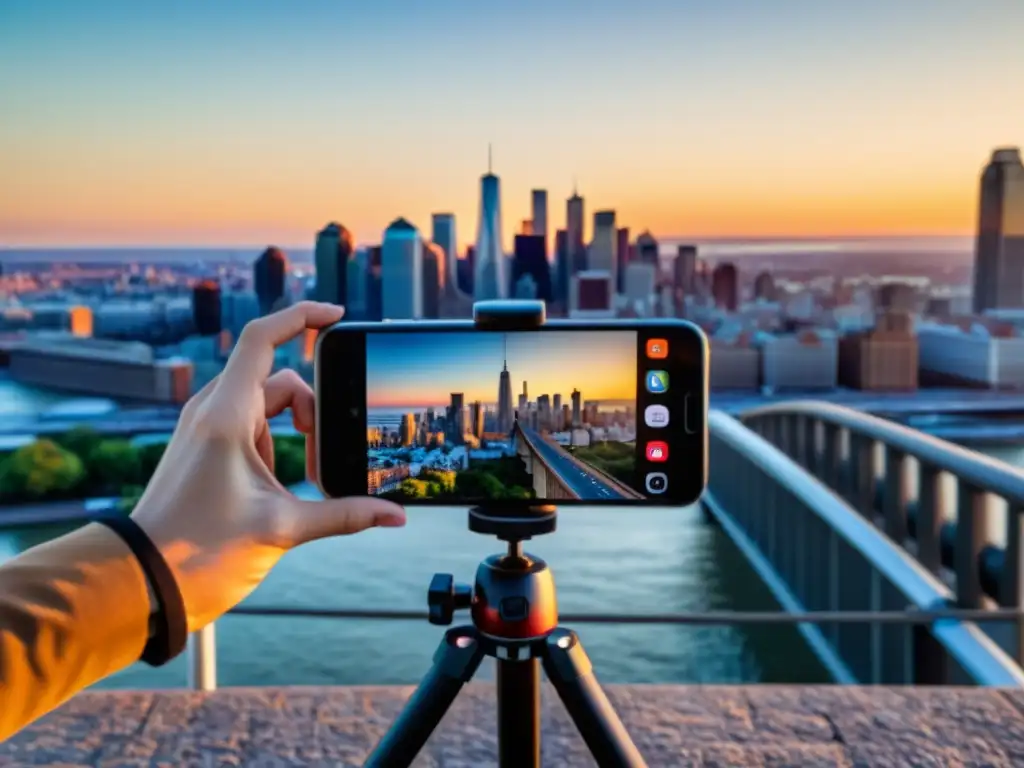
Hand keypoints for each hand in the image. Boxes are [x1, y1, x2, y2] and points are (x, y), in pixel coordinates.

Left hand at [130, 301, 405, 631]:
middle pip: (279, 381)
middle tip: (328, 454)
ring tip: (308, 479)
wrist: (145, 580)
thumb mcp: (282, 529)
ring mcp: (206, 427)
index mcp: (226, 415)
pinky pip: (252, 425)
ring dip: (297, 431)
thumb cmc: (200, 551)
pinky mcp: (205, 445)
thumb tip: (394, 515)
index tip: (338, 316)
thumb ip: (345, 515)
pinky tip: (285, 482)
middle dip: (314, 410)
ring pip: (267, 405)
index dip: (302, 317)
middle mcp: (212, 410)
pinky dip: (277, 441)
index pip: (263, 339)